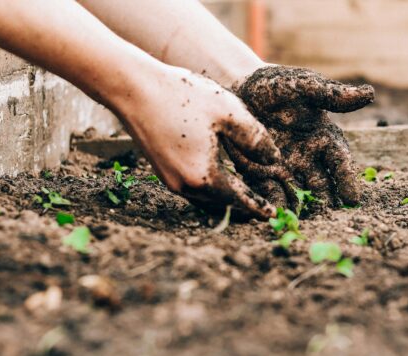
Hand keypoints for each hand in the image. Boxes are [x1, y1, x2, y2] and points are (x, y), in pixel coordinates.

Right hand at [118, 65, 280, 218]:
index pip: (239, 199)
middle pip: (222, 204)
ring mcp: (170, 180)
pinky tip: (220, 178)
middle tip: (263, 208)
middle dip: (243, 206)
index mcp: (204, 176)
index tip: (273, 215)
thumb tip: (274, 159)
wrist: (133, 88)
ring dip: (226, 199)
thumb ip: (256, 138)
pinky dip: (210, 189)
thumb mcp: (228, 112)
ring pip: (206, 198)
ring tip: (245, 196)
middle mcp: (185, 186)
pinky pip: (193, 188)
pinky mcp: (161, 171)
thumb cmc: (182, 96)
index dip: (258, 207)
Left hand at [231, 65, 374, 207]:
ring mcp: (286, 169)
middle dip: (327, 203)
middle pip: (322, 186)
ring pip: (299, 194)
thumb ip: (332, 94)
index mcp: (324, 139)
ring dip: (303, 209)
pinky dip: (275, 204)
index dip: (347, 180)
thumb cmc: (277, 85)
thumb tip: (369, 94)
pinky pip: (271, 193)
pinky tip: (277, 216)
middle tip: (331, 220)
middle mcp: (309, 158)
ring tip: (305, 224)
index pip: (340, 163)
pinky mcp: (262, 174)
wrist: (240, 88)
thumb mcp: (304, 86)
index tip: (353, 199)